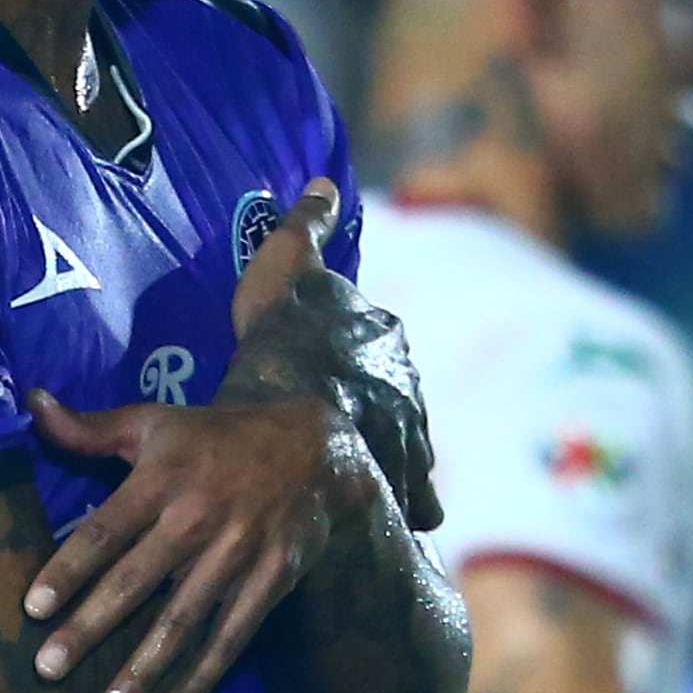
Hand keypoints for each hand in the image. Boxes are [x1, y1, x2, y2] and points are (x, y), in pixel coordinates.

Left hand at [20, 385, 362, 692]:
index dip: (68, 570)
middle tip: (48, 670)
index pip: (105, 531)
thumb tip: (29, 402)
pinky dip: (204, 674)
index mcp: (162, 479)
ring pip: (182, 619)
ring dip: (143, 668)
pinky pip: (233, 635)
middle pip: (136, 583)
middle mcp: (197, 518)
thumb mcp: (155, 421)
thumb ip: (89, 427)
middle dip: (90, 629)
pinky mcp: (271, 580)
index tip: (32, 608)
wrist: (315, 447)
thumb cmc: (215, 436)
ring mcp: (238, 554)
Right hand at [223, 181, 442, 532]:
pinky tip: (393, 510)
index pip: (367, 331)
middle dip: (370, 398)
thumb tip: (324, 182)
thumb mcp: (279, 275)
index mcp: (379, 329)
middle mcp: (405, 376)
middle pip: (390, 385)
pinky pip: (414, 491)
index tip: (321, 361)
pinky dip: (407, 499)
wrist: (295, 436)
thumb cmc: (278, 350)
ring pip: (407, 438)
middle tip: (332, 414)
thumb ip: (303, 227)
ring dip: (389, 450)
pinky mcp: (408, 476)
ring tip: (361, 469)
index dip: (340, 346)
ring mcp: (411, 428)